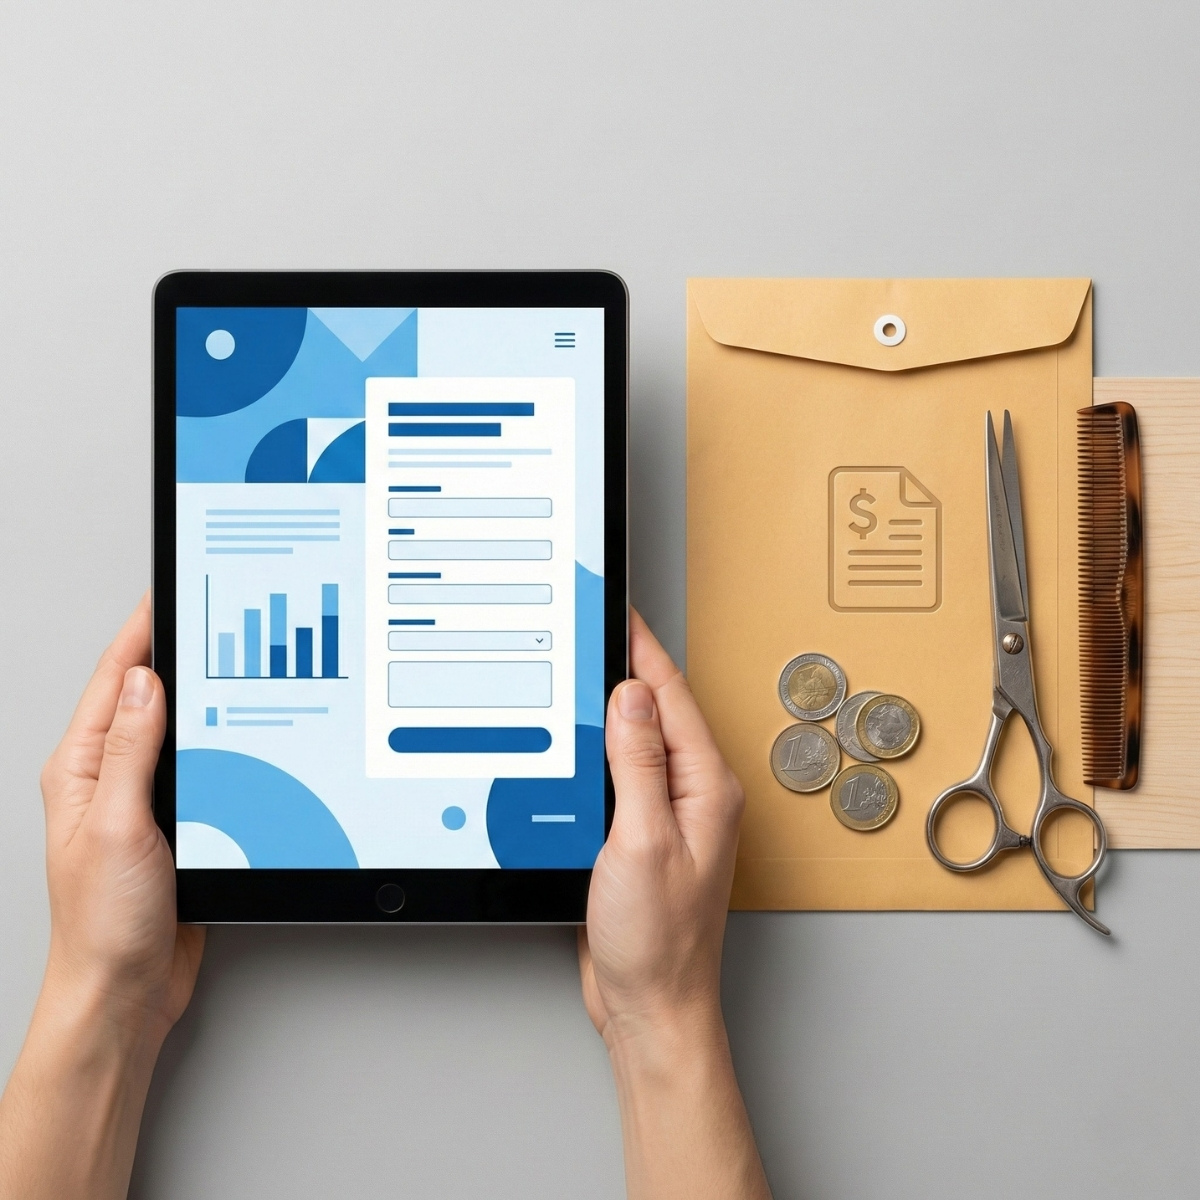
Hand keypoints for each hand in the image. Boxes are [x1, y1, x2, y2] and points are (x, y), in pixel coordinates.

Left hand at [40, 592, 204, 1033]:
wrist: (125, 990)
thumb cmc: (104, 923)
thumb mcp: (118, 825)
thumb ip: (131, 750)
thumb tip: (143, 683)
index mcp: (81, 769)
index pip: (115, 681)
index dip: (143, 632)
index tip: (169, 594)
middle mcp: (108, 778)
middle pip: (145, 696)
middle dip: (176, 653)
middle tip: (211, 615)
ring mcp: (142, 799)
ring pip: (176, 729)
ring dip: (201, 698)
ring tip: (227, 659)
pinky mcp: (175, 822)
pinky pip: (199, 766)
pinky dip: (219, 742)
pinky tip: (238, 733)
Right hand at [579, 611, 769, 1199]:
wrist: (649, 1005)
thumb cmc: (659, 941)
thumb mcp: (643, 842)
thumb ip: (638, 766)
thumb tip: (632, 698)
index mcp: (708, 788)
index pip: (672, 699)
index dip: (644, 651)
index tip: (620, 614)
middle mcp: (694, 796)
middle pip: (657, 713)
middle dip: (627, 667)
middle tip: (594, 629)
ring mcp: (668, 816)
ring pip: (638, 743)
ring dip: (612, 708)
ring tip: (585, 669)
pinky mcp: (641, 836)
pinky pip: (622, 776)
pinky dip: (600, 751)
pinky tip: (580, 741)